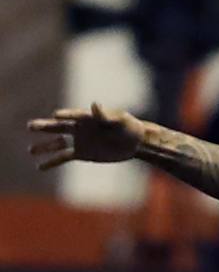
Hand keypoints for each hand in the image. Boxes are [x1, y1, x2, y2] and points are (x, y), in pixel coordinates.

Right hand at [27, 103, 145, 169]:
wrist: (134, 142)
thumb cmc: (129, 127)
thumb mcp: (119, 121)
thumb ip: (105, 115)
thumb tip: (95, 104)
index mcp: (89, 118)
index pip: (75, 116)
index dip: (66, 115)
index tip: (55, 115)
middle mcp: (81, 128)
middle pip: (60, 127)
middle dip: (45, 127)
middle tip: (30, 126)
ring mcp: (80, 141)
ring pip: (58, 144)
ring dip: (45, 147)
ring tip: (30, 150)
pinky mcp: (81, 153)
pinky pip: (63, 157)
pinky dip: (52, 162)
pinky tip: (39, 167)